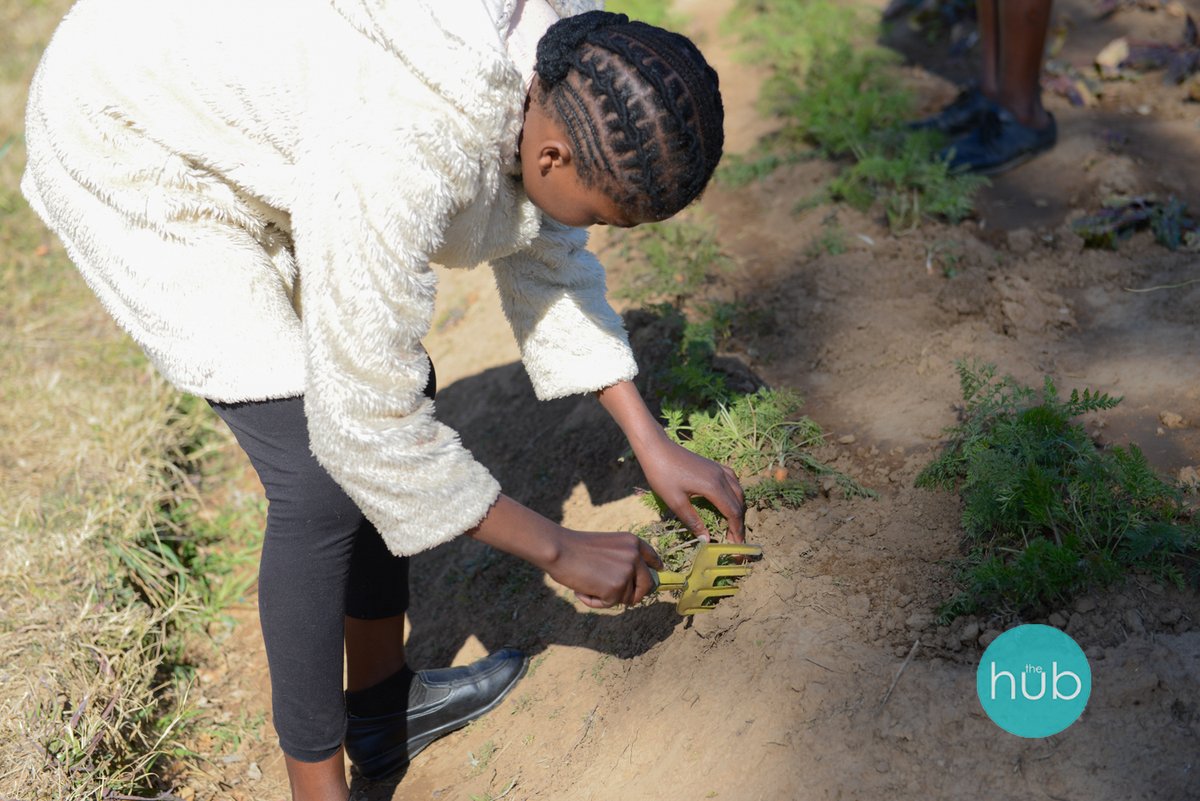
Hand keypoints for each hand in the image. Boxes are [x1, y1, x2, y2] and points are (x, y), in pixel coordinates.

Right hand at [546, 529, 663, 608]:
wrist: (559, 549)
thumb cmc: (574, 548)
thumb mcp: (607, 546)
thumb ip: (621, 559)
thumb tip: (629, 582)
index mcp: (632, 542)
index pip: (652, 558)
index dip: (654, 568)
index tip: (656, 573)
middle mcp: (635, 556)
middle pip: (647, 585)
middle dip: (634, 594)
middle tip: (614, 596)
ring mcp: (628, 572)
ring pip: (626, 597)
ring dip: (607, 597)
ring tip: (587, 584)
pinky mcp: (617, 588)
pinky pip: (610, 604)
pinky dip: (595, 602)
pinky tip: (582, 589)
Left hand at [595, 380, 745, 542]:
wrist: (656, 447)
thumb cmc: (662, 474)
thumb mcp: (675, 501)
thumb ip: (693, 521)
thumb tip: (707, 540)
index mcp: (713, 487)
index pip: (733, 513)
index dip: (736, 530)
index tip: (736, 545)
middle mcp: (721, 477)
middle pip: (738, 503)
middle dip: (739, 522)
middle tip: (734, 538)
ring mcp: (718, 469)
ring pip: (738, 491)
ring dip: (738, 508)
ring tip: (732, 522)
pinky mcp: (713, 465)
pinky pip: (733, 480)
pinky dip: (735, 493)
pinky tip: (729, 498)